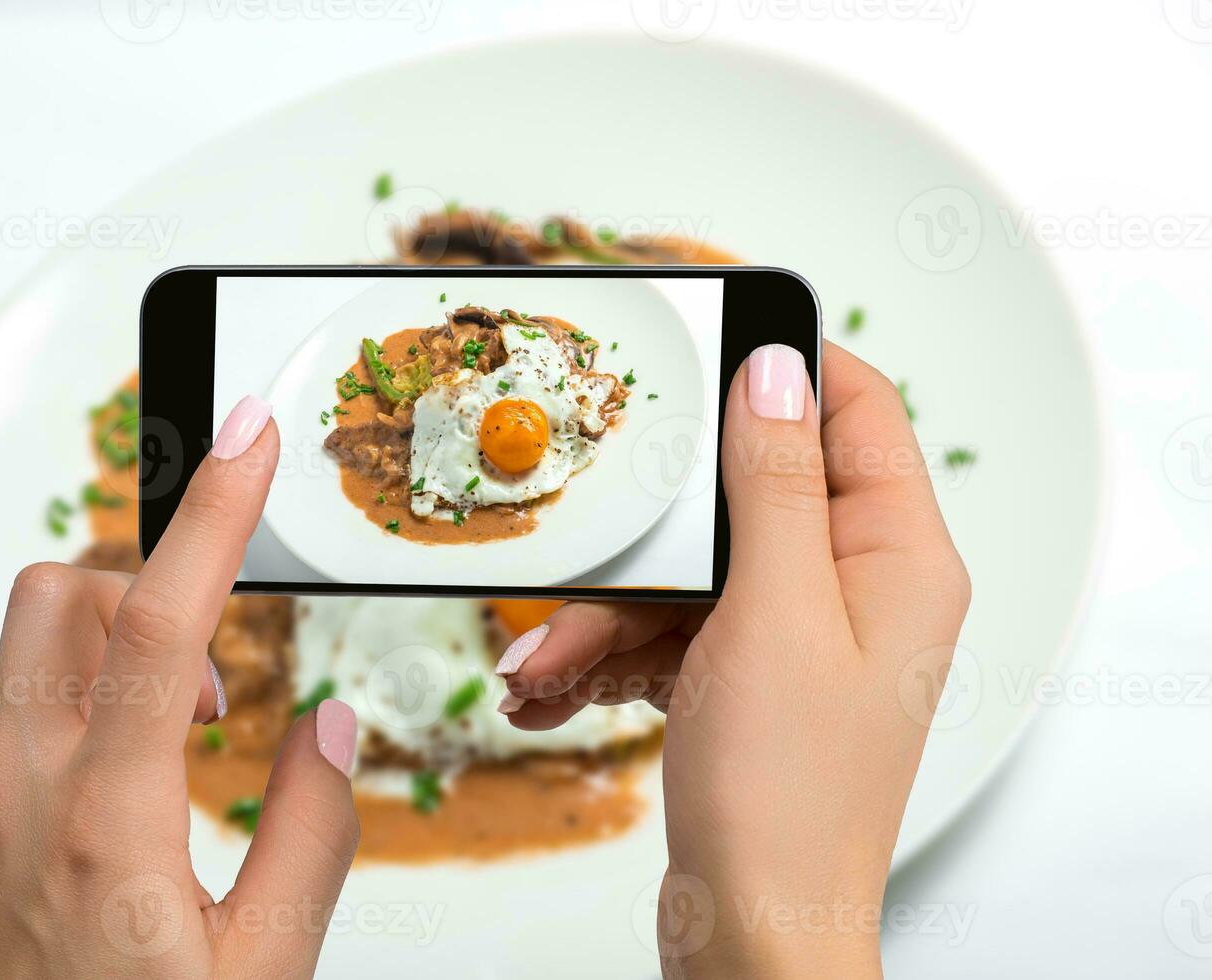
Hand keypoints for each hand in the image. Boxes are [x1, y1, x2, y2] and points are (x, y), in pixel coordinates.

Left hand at [0, 396, 361, 979]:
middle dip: (143, 602)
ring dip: (94, 677)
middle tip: (199, 689)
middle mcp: (0, 806)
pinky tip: (69, 827)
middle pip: (64, 599)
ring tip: (140, 774)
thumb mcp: (265, 971)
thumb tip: (326, 729)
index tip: (248, 438)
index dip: (215, 510)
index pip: (168, 621)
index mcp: (106, 828)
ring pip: (17, 665)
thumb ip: (313, 833)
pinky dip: (38, 740)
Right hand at [495, 342, 970, 977]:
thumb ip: (773, 484)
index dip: (780, 364)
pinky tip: (550, 689)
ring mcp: (792, 635)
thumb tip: (776, 370)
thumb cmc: (787, 799)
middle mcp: (851, 586)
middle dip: (646, 536)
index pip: (853, 409)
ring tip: (541, 665)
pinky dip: (604, 655)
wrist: (750, 932)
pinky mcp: (739, 677)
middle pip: (739, 497)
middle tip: (585, 548)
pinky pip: (664, 631)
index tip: (698, 337)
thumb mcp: (773, 615)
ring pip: (685, 572)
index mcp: (896, 557)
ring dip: (602, 615)